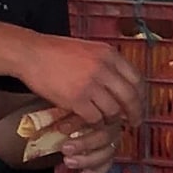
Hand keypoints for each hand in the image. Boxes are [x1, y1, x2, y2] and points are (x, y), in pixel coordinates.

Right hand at [23, 37, 143, 127]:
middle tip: (134, 122)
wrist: (31, 53)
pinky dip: (95, 124)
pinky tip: (90, 123)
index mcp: (109, 54)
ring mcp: (91, 85)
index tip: (140, 104)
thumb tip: (120, 81)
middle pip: (130, 97)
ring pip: (113, 110)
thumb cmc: (56, 51)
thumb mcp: (88, 48)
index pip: (136, 78)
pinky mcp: (77, 100)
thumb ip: (105, 62)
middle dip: (135, 113)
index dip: (141, 95)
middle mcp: (104, 68)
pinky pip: (95, 118)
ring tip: (107, 122)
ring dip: (111, 119)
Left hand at [52, 113, 123, 172]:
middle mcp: (111, 123)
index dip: (78, 123)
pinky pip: (106, 166)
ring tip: (69, 162)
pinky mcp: (108, 155)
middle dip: (84, 143)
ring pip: (106, 152)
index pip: (96, 114)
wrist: (71, 118)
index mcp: (101, 107)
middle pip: (105, 135)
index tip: (61, 128)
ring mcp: (111, 139)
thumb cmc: (70, 110)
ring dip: (87, 159)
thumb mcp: (66, 106)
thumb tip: (50, 116)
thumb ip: (63, 110)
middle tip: (66, 148)